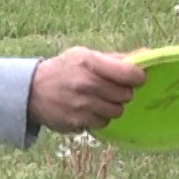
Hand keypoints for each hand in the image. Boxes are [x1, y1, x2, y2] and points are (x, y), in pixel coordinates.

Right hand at [27, 47, 146, 133]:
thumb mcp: (85, 55)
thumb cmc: (64, 69)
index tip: (135, 78)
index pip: (129, 74)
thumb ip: (115, 59)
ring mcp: (81, 105)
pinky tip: (87, 109)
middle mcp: (86, 84)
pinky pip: (102, 124)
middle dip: (122, 92)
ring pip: (116, 112)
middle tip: (112, 89)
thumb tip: (146, 55)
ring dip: (111, 106)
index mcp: (90, 62)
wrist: (32, 90)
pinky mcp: (76, 122)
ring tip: (98, 99)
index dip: (137, 77)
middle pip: (125, 95)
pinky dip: (99, 118)